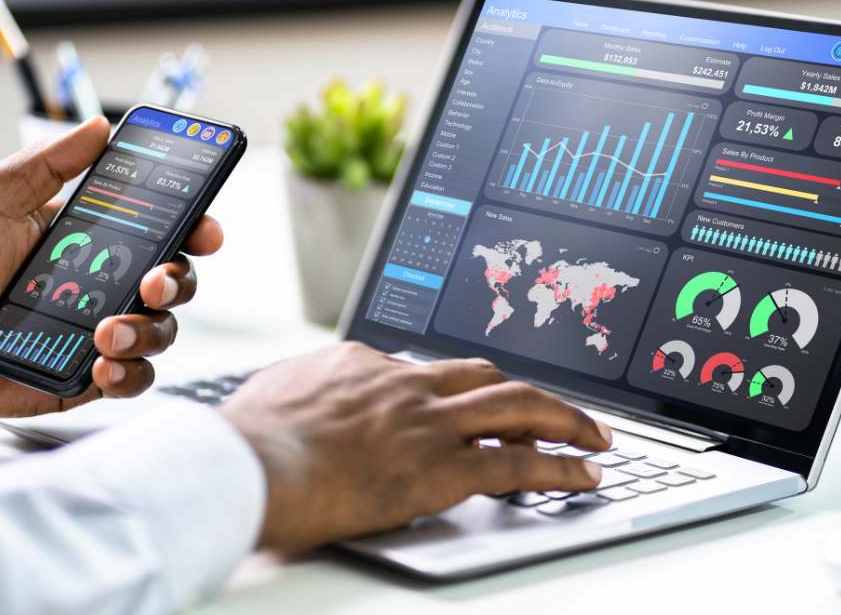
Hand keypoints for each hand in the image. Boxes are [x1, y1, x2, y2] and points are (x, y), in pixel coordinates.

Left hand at [0, 117, 222, 417]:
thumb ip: (46, 163)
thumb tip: (99, 128)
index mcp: (94, 240)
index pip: (163, 230)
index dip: (195, 227)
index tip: (205, 228)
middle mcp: (106, 285)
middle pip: (176, 280)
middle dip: (178, 280)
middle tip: (151, 282)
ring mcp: (100, 332)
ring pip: (162, 332)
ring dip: (147, 330)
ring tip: (105, 333)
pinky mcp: (86, 376)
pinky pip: (133, 378)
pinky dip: (128, 373)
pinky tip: (101, 364)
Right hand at [219, 342, 612, 552]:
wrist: (249, 466)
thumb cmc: (246, 442)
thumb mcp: (272, 394)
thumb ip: (303, 390)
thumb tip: (302, 398)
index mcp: (363, 365)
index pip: (427, 372)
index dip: (455, 394)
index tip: (471, 407)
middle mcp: (404, 384)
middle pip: (485, 375)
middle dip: (527, 391)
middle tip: (557, 409)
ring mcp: (427, 423)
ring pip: (517, 407)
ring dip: (563, 418)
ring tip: (594, 433)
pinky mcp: (441, 467)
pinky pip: (517, 464)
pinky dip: (559, 467)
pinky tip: (583, 474)